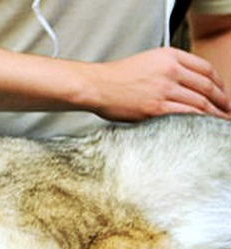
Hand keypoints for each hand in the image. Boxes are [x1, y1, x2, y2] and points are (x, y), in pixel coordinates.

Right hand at [87, 47, 230, 120]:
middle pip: (207, 86)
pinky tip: (203, 127)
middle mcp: (169, 70)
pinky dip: (199, 122)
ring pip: (200, 102)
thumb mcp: (146, 61)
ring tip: (219, 122)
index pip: (205, 68)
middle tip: (226, 110)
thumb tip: (187, 85)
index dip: (219, 83)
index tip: (221, 93)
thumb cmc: (115, 78)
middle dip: (221, 101)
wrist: (95, 86)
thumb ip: (168, 68)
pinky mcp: (155, 108)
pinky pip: (186, 115)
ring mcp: (163, 89)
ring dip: (214, 114)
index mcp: (169, 56)